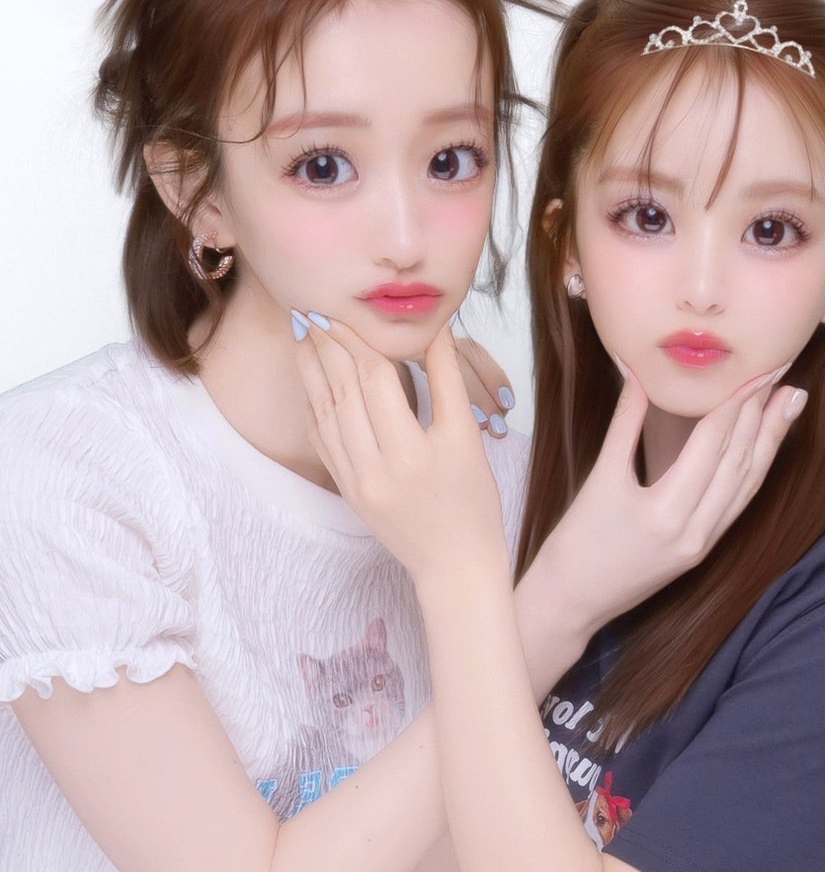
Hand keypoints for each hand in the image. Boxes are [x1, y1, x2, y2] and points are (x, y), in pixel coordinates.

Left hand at [295, 317, 507, 580]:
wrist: (455, 564)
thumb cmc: (472, 501)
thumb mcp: (466, 437)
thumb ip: (447, 379)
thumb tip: (435, 328)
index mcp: (411, 451)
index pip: (376, 380)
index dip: (358, 340)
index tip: (343, 309)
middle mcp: (375, 467)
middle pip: (344, 392)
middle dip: (327, 347)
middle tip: (313, 307)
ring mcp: (355, 481)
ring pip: (326, 413)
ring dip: (312, 371)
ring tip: (304, 333)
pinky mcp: (347, 490)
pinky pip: (323, 440)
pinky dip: (314, 405)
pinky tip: (311, 378)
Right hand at [530, 361, 803, 638]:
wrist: (571, 601)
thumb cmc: (576, 542)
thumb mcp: (599, 478)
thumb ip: (625, 424)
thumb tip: (638, 374)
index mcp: (667, 511)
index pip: (713, 444)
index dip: (736, 402)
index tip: (757, 368)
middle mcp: (695, 530)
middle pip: (738, 460)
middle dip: (761, 413)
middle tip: (782, 371)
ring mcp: (703, 544)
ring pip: (747, 483)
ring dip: (769, 440)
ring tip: (790, 400)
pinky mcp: (702, 551)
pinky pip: (737, 503)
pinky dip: (753, 469)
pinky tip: (764, 445)